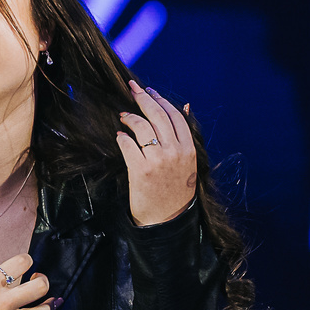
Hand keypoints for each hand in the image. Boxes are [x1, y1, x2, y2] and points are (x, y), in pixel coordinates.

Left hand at [116, 80, 197, 225]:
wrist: (166, 220)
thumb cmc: (176, 191)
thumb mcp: (188, 162)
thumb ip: (184, 136)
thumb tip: (185, 105)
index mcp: (189, 149)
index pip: (175, 115)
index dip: (160, 99)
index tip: (149, 91)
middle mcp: (175, 152)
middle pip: (157, 115)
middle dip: (143, 98)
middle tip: (131, 89)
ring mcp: (158, 161)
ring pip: (142, 127)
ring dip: (130, 117)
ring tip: (123, 116)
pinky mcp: (141, 170)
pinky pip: (128, 145)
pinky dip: (122, 138)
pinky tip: (120, 136)